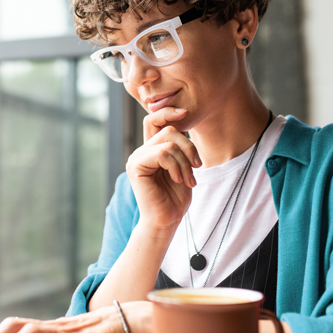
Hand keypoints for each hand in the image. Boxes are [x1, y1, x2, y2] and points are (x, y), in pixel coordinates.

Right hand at [126, 107, 201, 229]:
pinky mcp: (135, 166)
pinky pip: (162, 153)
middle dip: (189, 147)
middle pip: (168, 130)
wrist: (166, 220)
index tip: (185, 112)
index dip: (168, 112)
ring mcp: (136, 158)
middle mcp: (141, 151)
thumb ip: (180, 146)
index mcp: (151, 149)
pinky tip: (178, 179)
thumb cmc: (176, 197)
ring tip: (188, 179)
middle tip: (197, 167)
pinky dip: (176, 166)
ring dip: (185, 161)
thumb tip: (184, 120)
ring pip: (168, 142)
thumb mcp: (183, 166)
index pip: (154, 120)